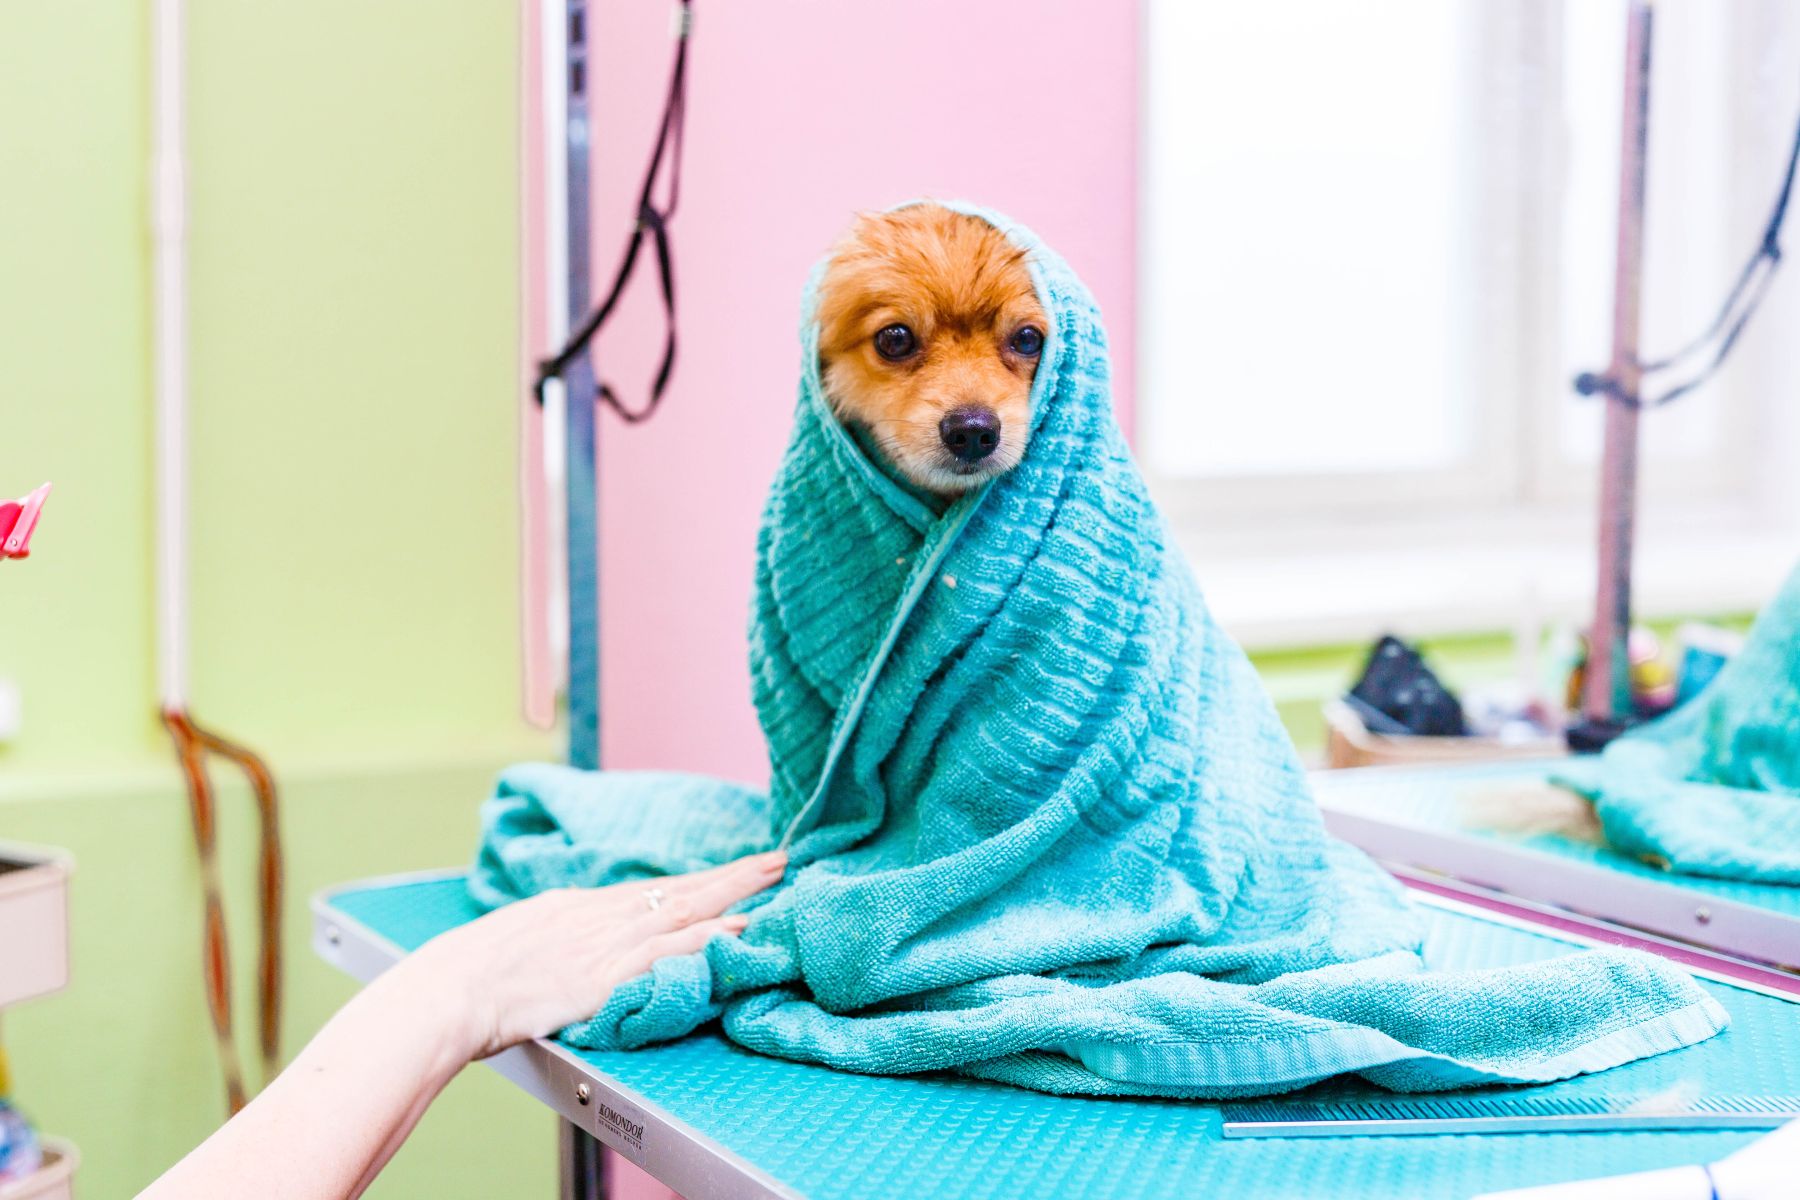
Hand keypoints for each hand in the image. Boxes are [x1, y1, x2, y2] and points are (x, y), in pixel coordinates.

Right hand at [388, 850, 786, 1061]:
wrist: (449, 989)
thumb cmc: (471, 973)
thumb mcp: (520, 938)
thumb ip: (556, 934)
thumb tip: (574, 934)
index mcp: (579, 907)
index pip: (655, 890)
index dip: (699, 880)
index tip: (733, 870)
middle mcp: (600, 916)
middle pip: (680, 888)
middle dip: (732, 875)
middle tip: (777, 859)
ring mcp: (605, 943)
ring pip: (684, 910)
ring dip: (733, 894)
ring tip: (774, 880)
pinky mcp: (606, 975)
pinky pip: (667, 951)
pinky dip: (704, 937)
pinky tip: (737, 928)